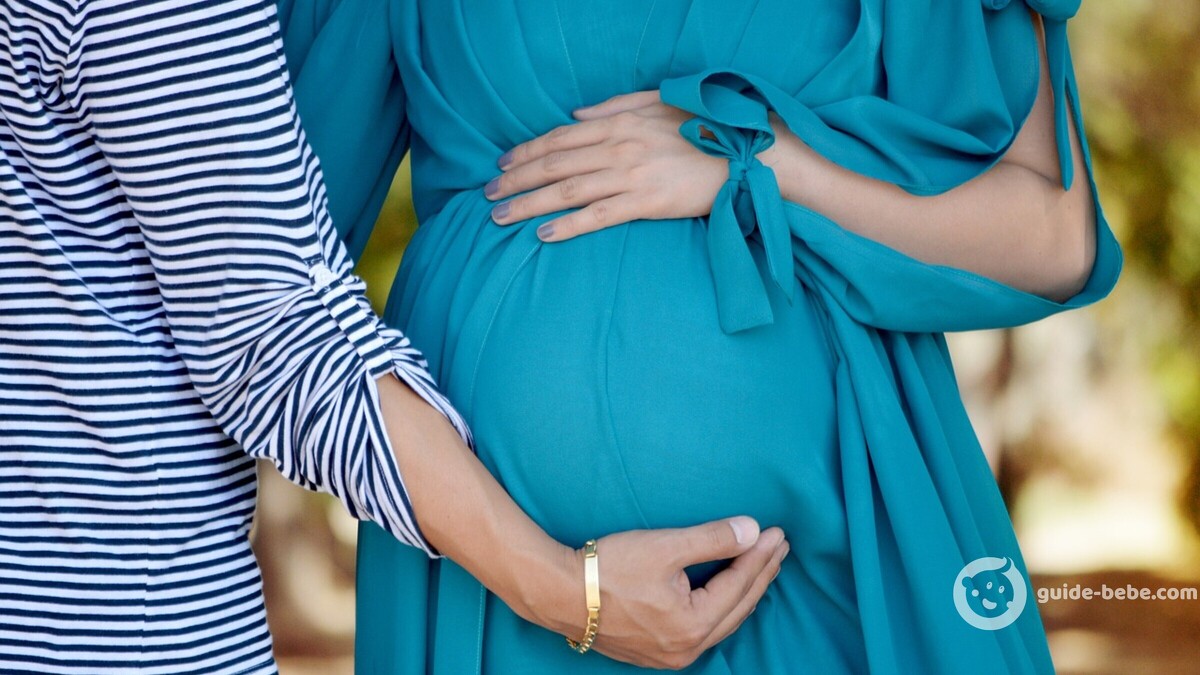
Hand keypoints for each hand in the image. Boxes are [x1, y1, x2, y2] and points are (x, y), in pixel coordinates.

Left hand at [485, 90, 728, 241]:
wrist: (745, 155)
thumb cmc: (703, 129)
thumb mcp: (657, 104)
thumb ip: (614, 107)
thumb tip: (574, 116)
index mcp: (619, 122)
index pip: (559, 137)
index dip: (526, 151)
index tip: (502, 163)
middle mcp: (619, 147)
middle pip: (553, 164)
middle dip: (515, 179)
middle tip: (487, 194)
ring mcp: (632, 175)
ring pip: (567, 190)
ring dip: (528, 204)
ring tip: (500, 216)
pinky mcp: (647, 202)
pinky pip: (598, 216)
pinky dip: (567, 225)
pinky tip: (543, 235)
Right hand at [527, 517, 788, 669]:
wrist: (559, 593)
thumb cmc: (608, 568)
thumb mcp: (664, 546)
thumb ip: (712, 539)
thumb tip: (753, 531)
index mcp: (693, 623)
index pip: (739, 583)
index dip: (761, 556)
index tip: (778, 533)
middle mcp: (687, 648)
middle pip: (738, 607)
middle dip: (761, 574)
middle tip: (779, 548)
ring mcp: (670, 655)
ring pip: (723, 622)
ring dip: (744, 592)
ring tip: (762, 568)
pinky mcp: (655, 652)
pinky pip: (704, 631)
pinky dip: (722, 609)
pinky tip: (727, 596)